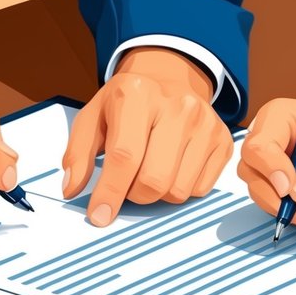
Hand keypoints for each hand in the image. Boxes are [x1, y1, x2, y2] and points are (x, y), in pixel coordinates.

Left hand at [61, 47, 232, 225]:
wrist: (169, 79)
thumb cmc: (127, 104)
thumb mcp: (93, 117)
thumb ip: (78, 153)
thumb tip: (73, 189)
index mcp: (137, 94)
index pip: (124, 156)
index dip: (110, 192)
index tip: (99, 215)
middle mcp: (177, 106)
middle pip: (154, 180)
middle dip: (133, 195)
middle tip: (127, 184)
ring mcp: (205, 123)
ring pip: (178, 190)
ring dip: (158, 194)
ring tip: (150, 170)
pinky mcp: (223, 140)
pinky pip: (200, 189)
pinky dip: (181, 188)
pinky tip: (173, 167)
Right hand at [238, 83, 295, 230]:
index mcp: (278, 119)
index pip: (257, 148)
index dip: (271, 171)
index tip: (291, 189)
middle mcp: (271, 146)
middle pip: (257, 181)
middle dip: (288, 204)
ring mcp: (278, 172)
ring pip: (274, 204)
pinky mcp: (290, 193)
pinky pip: (293, 214)